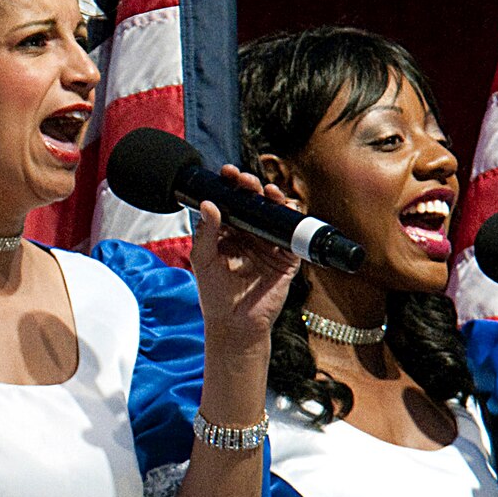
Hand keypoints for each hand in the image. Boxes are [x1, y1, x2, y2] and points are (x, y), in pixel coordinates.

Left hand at [188, 165, 300, 350]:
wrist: (233, 323)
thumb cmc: (214, 293)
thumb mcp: (203, 259)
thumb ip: (205, 233)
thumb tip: (209, 204)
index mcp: (230, 231)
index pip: (232, 201)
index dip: (231, 185)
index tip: (226, 173)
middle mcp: (251, 234)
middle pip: (255, 202)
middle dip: (251, 186)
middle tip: (244, 180)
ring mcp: (270, 244)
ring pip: (276, 214)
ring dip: (273, 199)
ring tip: (266, 191)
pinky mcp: (287, 258)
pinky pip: (294, 235)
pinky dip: (293, 221)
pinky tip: (286, 209)